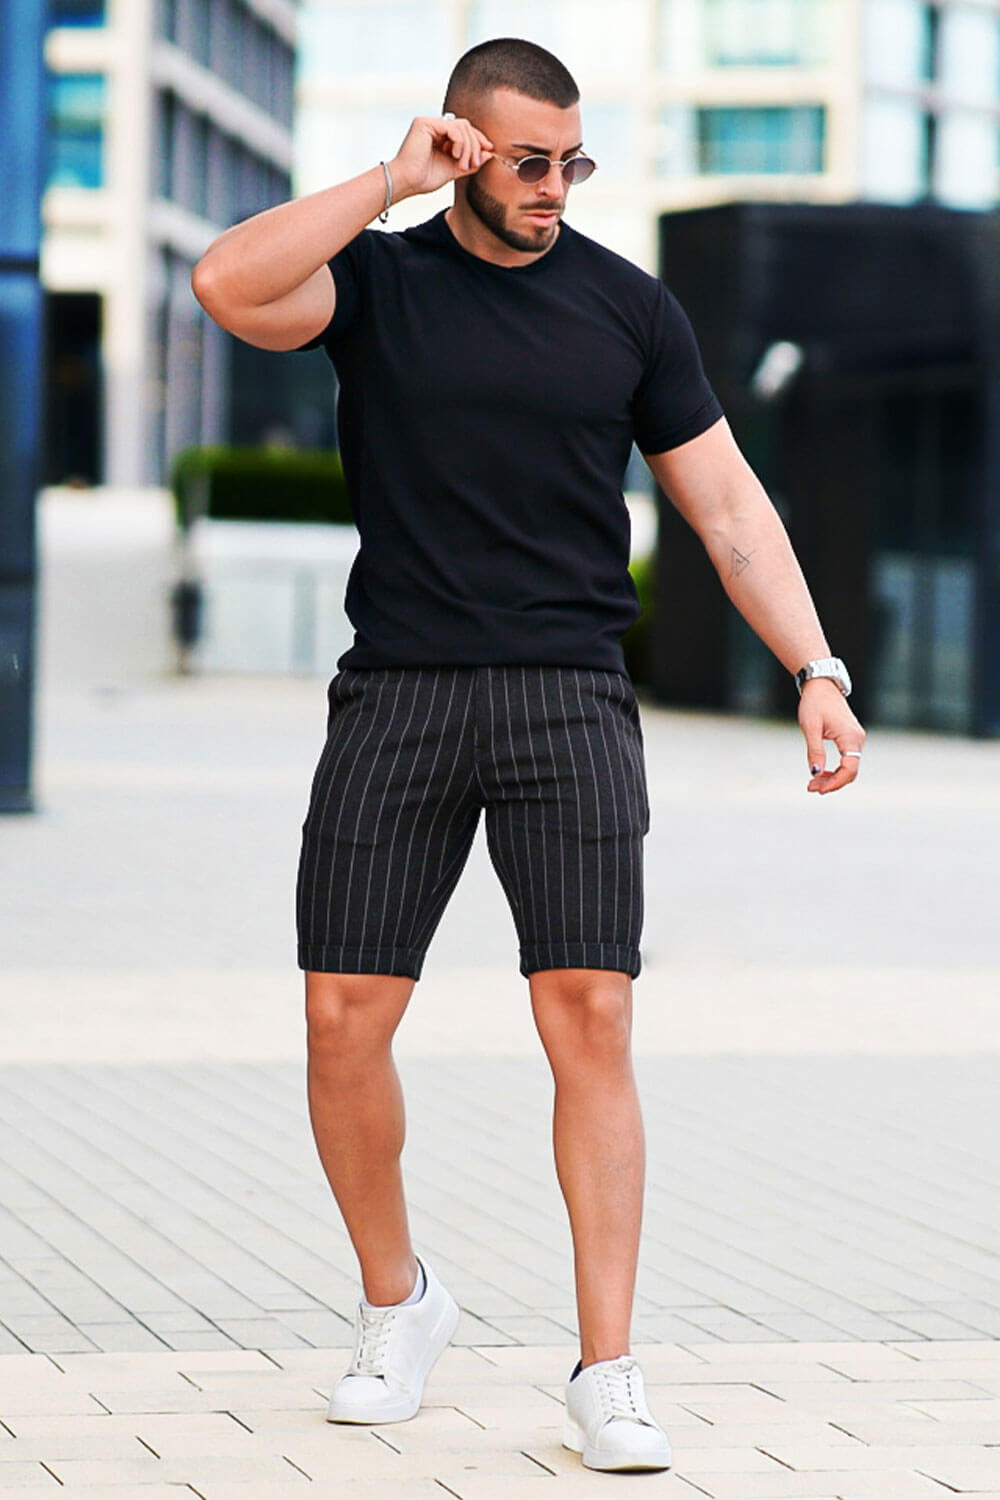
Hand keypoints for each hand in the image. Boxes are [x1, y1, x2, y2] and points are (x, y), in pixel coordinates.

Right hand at [389, 115, 493, 198]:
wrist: (407, 182)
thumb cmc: (425, 178)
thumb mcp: (454, 169)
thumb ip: (470, 162)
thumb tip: (490, 154)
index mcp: (439, 136)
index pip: (464, 131)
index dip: (478, 140)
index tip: (489, 150)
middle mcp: (434, 126)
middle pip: (466, 127)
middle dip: (475, 145)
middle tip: (475, 163)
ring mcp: (429, 123)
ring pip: (462, 126)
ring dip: (468, 147)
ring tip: (463, 164)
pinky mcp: (424, 123)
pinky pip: (452, 127)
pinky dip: (459, 142)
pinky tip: (455, 155)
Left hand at [798, 677, 866, 793]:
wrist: (822, 686)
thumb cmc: (814, 703)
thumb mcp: (810, 728)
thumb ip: (815, 751)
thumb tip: (815, 773)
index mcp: (850, 737)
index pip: (849, 768)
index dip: (836, 783)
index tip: (819, 789)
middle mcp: (857, 739)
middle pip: (850, 771)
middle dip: (832, 783)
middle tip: (811, 788)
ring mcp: (856, 739)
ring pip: (849, 767)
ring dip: (832, 778)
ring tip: (813, 783)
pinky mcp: (851, 739)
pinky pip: (847, 760)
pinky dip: (835, 769)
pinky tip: (820, 773)